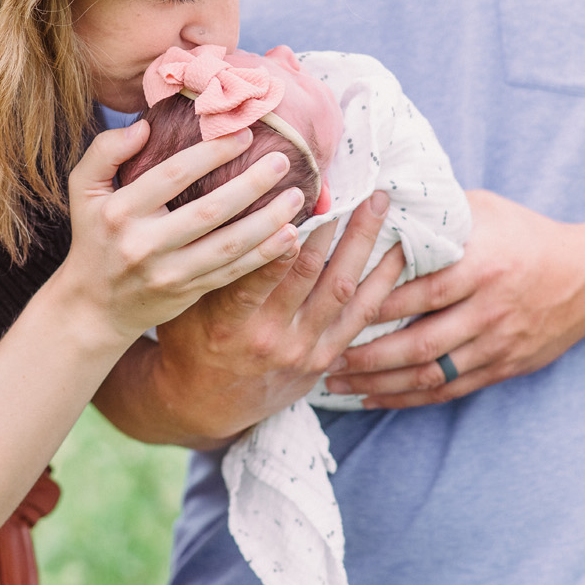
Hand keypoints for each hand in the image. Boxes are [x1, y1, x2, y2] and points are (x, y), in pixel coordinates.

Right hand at [58, 120, 306, 345]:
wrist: (94, 306)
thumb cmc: (95, 236)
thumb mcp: (83, 190)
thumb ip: (105, 152)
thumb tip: (144, 126)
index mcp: (120, 211)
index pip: (173, 175)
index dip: (212, 152)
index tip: (244, 134)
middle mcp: (144, 244)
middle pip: (209, 210)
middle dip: (251, 184)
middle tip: (282, 160)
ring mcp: (169, 272)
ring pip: (228, 244)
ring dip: (269, 220)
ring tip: (297, 195)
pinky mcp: (188, 293)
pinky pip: (234, 271)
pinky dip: (265, 254)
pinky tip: (290, 235)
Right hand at [148, 193, 405, 441]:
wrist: (202, 403)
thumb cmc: (188, 337)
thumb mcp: (186, 300)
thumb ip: (214, 259)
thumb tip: (236, 195)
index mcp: (227, 323)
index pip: (255, 275)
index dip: (278, 234)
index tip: (297, 193)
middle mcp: (269, 339)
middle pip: (309, 271)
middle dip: (332, 222)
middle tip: (350, 181)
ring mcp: (302, 352)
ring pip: (341, 287)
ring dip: (362, 241)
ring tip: (379, 202)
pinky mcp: (324, 359)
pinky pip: (361, 315)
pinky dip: (381, 280)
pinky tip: (397, 249)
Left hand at [324, 189, 584, 407]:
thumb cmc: (524, 233)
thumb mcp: (482, 209)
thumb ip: (434, 213)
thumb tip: (375, 202)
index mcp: (480, 267)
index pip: (419, 293)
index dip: (374, 305)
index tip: (334, 309)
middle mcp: (488, 310)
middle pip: (419, 342)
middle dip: (367, 355)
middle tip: (323, 356)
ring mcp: (496, 343)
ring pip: (430, 374)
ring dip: (379, 383)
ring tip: (337, 382)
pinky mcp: (502, 367)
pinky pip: (449, 389)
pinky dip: (409, 398)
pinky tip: (375, 397)